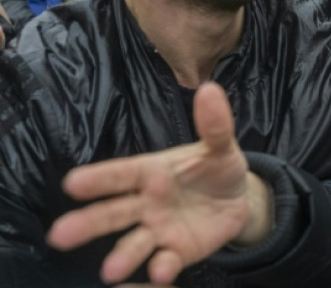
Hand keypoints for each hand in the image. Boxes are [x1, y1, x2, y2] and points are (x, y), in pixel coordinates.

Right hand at [47, 83, 272, 284]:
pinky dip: (162, 267)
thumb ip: (214, 125)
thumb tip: (209, 89)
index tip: (72, 183)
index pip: (121, 174)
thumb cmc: (217, 166)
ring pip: (133, 242)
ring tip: (110, 271)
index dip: (99, 179)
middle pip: (113, 213)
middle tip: (60, 235)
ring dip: (122, 256)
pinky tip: (160, 272)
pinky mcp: (178, 251)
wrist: (240, 198)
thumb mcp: (220, 146)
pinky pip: (167, 260)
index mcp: (152, 172)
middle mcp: (147, 202)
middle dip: (88, 224)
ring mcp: (159, 228)